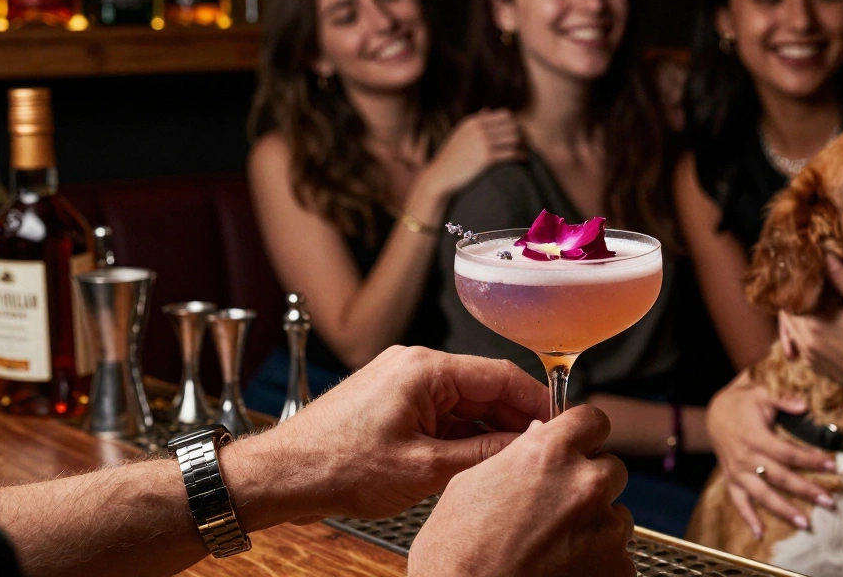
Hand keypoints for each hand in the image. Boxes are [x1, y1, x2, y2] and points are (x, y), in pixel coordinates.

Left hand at [264, 346, 548, 520]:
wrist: (282, 476)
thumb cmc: (337, 468)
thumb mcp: (425, 469)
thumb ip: (483, 455)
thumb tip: (527, 446)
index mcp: (425, 369)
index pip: (501, 375)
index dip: (536, 400)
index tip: (560, 422)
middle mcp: (414, 365)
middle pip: (484, 387)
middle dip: (515, 418)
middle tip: (543, 448)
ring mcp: (401, 382)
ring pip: (464, 402)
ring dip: (489, 430)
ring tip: (513, 460)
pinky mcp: (391, 400)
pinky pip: (441, 411)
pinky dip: (462, 434)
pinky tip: (478, 460)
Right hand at [408, 406, 635, 576]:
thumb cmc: (456, 553)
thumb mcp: (472, 484)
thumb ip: (520, 454)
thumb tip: (541, 435)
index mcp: (550, 455)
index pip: (593, 420)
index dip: (584, 434)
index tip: (579, 446)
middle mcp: (585, 486)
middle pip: (612, 468)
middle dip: (590, 483)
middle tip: (559, 508)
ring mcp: (606, 530)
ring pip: (617, 515)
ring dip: (595, 525)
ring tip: (554, 547)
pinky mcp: (617, 569)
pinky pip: (619, 556)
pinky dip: (598, 562)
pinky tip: (563, 569)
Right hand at [420, 108, 524, 201]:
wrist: (439, 176)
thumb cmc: (451, 157)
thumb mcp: (460, 134)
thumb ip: (475, 121)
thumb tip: (487, 110)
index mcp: (473, 121)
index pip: (505, 115)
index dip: (516, 125)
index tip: (520, 135)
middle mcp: (479, 129)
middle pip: (513, 126)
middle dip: (523, 135)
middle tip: (526, 145)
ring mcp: (482, 142)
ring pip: (515, 139)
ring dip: (523, 146)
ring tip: (525, 153)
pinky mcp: (486, 158)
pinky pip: (511, 153)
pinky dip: (520, 156)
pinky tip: (523, 160)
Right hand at [706, 370, 836, 536]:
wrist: (713, 412)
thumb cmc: (742, 401)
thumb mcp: (760, 392)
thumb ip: (783, 399)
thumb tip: (804, 406)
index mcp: (756, 437)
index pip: (788, 453)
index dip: (811, 460)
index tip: (832, 465)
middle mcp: (746, 458)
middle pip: (780, 478)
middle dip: (806, 490)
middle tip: (828, 502)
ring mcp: (737, 471)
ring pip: (762, 495)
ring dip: (783, 510)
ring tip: (804, 523)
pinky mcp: (731, 478)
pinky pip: (738, 501)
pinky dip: (747, 518)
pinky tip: (759, 534)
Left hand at [780, 255, 842, 400]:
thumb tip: (825, 257)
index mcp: (814, 325)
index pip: (789, 295)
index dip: (796, 278)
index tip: (807, 264)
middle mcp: (805, 343)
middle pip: (786, 311)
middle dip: (796, 293)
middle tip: (811, 276)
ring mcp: (809, 357)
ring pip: (792, 327)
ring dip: (799, 310)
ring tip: (816, 294)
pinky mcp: (816, 366)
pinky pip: (800, 341)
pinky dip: (804, 327)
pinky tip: (821, 317)